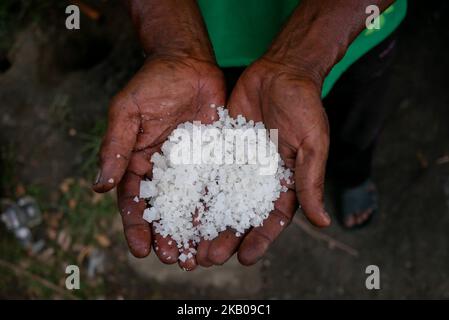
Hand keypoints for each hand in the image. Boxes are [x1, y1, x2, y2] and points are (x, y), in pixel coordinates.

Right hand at [93, 55, 224, 269]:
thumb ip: (116, 148)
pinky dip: (218, 207)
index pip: (134, 201)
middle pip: (164, 211)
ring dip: (194, 231)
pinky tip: (223, 227)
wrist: (188, 63)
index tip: (141, 250)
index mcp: (138, 162)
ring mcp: (191, 167)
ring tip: (199, 255)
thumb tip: (98, 187)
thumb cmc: (152, 83)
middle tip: (176, 259)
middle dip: (168, 236)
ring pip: (191, 205)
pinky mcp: (214, 159)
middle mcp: (165, 170)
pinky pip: (216, 186)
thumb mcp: (128, 112)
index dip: (136, 226)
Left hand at [196, 57, 330, 266]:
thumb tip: (323, 223)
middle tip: (210, 258)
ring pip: (220, 198)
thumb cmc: (304, 107)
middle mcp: (259, 178)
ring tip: (191, 240)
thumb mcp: (312, 144)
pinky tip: (181, 205)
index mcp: (285, 182)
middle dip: (227, 236)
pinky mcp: (221, 148)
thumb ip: (311, 182)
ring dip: (207, 220)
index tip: (245, 258)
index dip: (260, 239)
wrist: (281, 72)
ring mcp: (238, 164)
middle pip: (242, 214)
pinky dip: (195, 189)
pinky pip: (207, 172)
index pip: (272, 218)